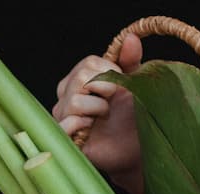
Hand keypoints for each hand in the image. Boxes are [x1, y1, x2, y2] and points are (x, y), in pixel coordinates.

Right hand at [53, 33, 144, 193]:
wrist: (136, 150)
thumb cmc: (133, 118)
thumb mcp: (135, 85)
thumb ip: (130, 61)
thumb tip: (131, 38)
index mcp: (81, 79)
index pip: (87, 64)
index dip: (108, 73)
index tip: (120, 87)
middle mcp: (67, 95)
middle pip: (79, 78)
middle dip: (104, 89)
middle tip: (112, 103)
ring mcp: (63, 116)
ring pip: (73, 102)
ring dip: (97, 108)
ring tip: (103, 117)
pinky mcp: (64, 137)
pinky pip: (63, 125)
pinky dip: (80, 125)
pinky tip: (90, 129)